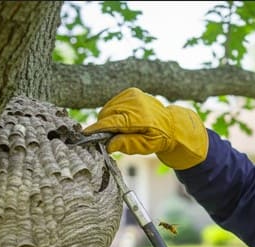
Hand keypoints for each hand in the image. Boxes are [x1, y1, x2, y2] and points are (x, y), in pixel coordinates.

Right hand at [83, 87, 207, 169]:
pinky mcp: (130, 91)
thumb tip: (107, 144)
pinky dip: (113, 112)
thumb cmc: (157, 138)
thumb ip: (126, 144)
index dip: (97, 129)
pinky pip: (113, 103)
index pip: (111, 122)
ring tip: (120, 129)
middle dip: (104, 127)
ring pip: (108, 109)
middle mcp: (135, 102)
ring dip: (108, 119)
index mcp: (139, 117)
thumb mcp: (144, 146)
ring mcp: (132, 94)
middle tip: (110, 138)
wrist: (170, 124)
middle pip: (107, 115)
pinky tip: (122, 120)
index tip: (84, 134)